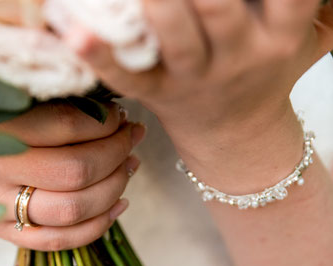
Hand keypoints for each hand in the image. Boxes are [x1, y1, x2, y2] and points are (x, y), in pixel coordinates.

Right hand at [0, 102, 144, 250]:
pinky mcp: (2, 234)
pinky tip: (118, 205)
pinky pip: (60, 240)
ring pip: (74, 209)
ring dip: (114, 188)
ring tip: (129, 167)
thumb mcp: (0, 101)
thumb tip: (110, 108)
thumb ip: (46, 102)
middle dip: (117, 154)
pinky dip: (98, 225)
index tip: (120, 115)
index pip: (66, 126)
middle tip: (131, 139)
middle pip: (76, 171)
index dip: (106, 122)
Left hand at [67, 0, 332, 139]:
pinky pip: (126, 78)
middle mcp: (237, 56)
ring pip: (175, 42)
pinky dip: (100, 57)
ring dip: (156, 8)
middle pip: (219, 10)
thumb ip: (319, 8)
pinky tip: (75, 34)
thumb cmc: (266, 72)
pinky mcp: (156, 94)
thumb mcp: (305, 39)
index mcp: (279, 37)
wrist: (235, 134)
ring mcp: (193, 79)